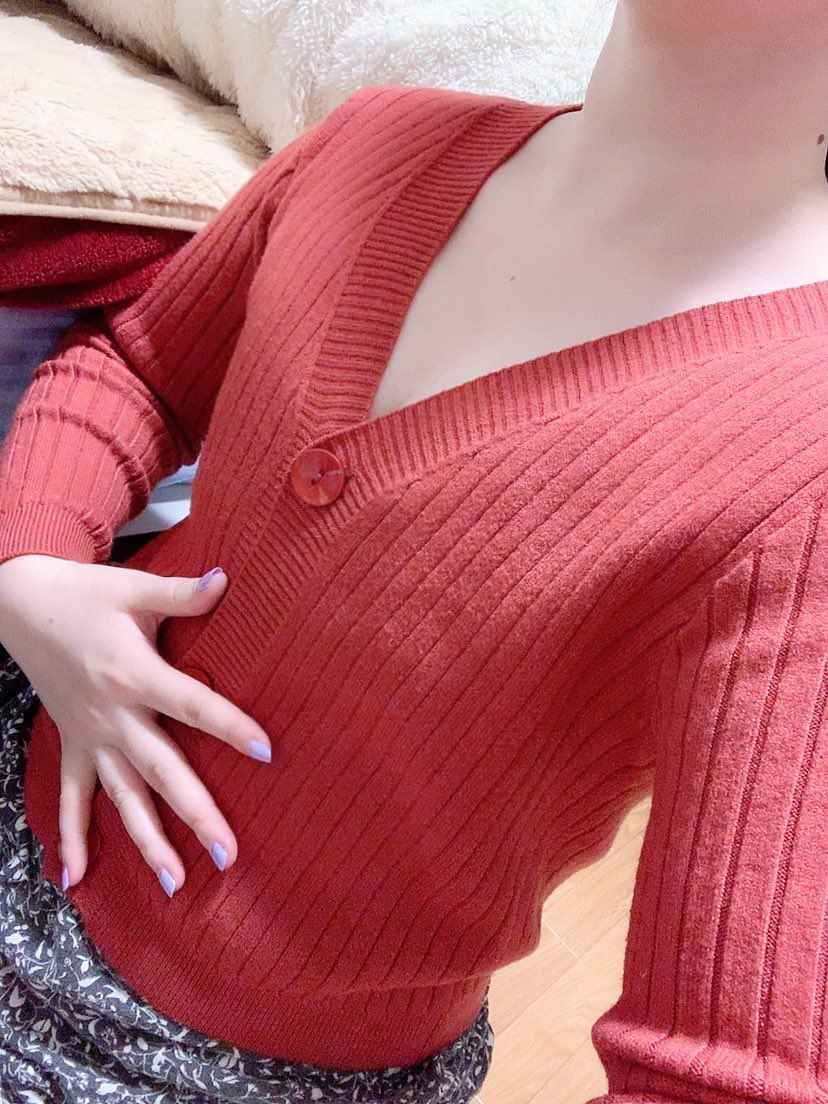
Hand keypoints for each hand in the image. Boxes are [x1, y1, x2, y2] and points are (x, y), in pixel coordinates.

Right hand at [0, 554, 272, 896]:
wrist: (21, 603)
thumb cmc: (86, 594)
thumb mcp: (133, 588)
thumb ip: (181, 594)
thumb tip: (227, 579)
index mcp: (133, 673)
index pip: (191, 705)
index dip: (229, 726)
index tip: (266, 752)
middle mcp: (113, 715)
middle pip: (161, 771)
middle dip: (195, 815)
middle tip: (229, 854)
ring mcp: (90, 736)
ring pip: (122, 797)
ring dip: (147, 841)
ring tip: (176, 883)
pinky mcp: (72, 744)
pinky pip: (71, 797)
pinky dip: (72, 837)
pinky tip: (74, 879)